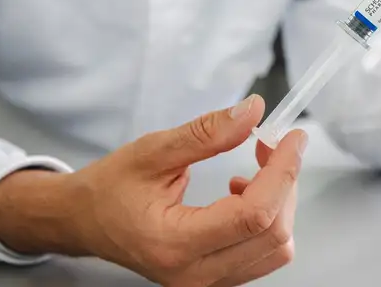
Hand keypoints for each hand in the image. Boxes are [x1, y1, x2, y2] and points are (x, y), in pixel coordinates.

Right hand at [0, 95, 307, 286]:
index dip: (283, 172)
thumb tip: (254, 111)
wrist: (86, 222)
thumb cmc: (111, 187)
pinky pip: (265, 253)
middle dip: (284, 181)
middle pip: (274, 232)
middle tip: (270, 144)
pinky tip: (243, 192)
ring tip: (255, 169)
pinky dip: (269, 218)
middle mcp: (196, 274)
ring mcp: (208, 283)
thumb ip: (206, 133)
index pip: (253, 215)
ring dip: (280, 200)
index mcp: (175, 243)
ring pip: (276, 246)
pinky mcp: (217, 278)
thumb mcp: (152, 150)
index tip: (293, 137)